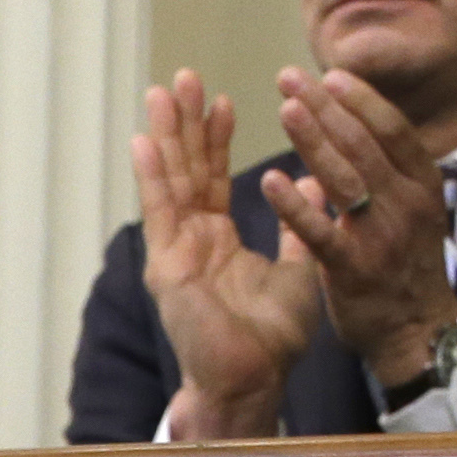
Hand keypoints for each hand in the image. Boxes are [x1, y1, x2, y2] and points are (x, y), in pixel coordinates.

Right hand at [131, 70, 316, 440]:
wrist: (255, 380)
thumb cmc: (273, 336)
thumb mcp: (298, 268)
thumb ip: (300, 224)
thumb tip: (312, 179)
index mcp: (217, 240)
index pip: (213, 177)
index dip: (215, 139)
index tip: (221, 98)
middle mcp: (192, 240)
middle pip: (186, 170)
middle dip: (184, 124)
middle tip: (184, 77)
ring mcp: (176, 252)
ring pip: (170, 182)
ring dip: (165, 136)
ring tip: (162, 92)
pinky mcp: (168, 267)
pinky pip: (161, 214)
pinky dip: (152, 176)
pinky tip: (145, 142)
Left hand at [265, 64, 456, 389]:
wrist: (416, 331)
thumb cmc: (407, 265)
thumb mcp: (412, 211)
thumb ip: (386, 171)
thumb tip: (354, 126)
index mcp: (422, 186)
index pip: (393, 130)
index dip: (362, 101)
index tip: (331, 74)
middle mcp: (406, 204)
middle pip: (364, 144)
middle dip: (326, 107)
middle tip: (290, 78)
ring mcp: (381, 237)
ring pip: (344, 178)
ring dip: (313, 140)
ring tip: (285, 108)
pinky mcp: (353, 270)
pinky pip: (320, 232)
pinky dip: (294, 205)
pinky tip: (270, 180)